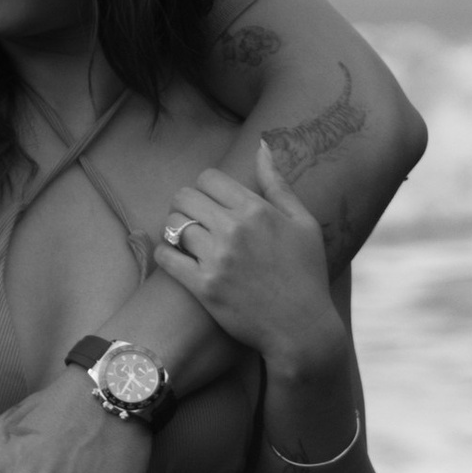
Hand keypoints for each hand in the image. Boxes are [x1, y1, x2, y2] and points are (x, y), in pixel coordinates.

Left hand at [156, 140, 343, 383]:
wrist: (301, 328)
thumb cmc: (306, 273)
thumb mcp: (303, 222)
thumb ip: (277, 183)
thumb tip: (260, 145)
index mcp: (256, 209)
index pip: (208, 177)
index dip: (206, 187)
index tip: (212, 202)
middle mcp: (233, 230)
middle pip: (184, 196)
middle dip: (186, 205)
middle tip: (195, 220)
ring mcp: (216, 258)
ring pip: (173, 225)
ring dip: (176, 230)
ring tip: (188, 240)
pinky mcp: (203, 287)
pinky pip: (166, 257)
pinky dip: (165, 254)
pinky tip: (176, 258)